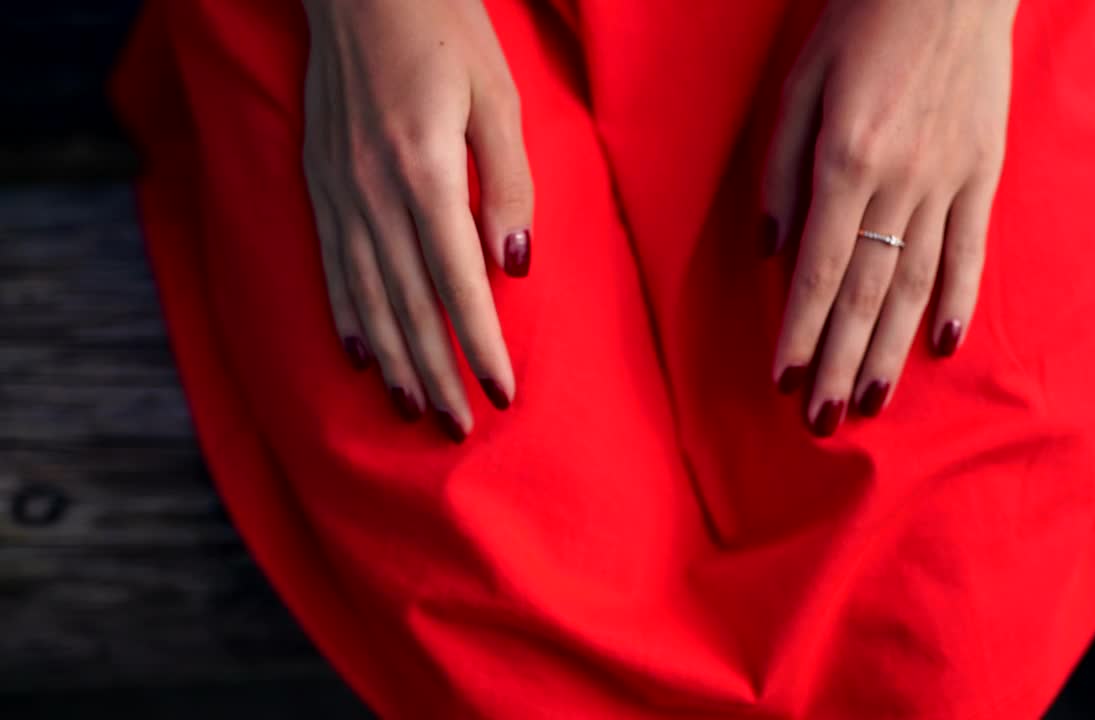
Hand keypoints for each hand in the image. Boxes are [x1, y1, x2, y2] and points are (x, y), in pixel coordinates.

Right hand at [302, 0, 532, 441]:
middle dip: (436, 372)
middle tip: (457, 428)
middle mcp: (372, 191)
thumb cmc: (445, 33)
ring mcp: (337, 190)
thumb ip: (510, 188)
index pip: (457, 282)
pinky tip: (358, 358)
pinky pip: (331, 266)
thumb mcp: (499, 101)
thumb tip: (513, 267)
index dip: (480, 344)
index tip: (501, 394)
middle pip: (408, 304)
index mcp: (425, 171)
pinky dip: (346, 318)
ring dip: (391, 361)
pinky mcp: (318, 182)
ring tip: (411, 411)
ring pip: (365, 297)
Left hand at [763, 0, 1016, 435]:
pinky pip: (971, 249)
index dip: (799, 332)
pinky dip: (957, 299)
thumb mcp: (799, 87)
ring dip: (891, 350)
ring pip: (916, 284)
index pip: (816, 270)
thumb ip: (782, 174)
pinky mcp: (985, 171)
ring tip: (873, 404)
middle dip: (841, 364)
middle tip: (823, 422)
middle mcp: (900, 181)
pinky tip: (941, 345)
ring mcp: (949, 180)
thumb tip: (773, 254)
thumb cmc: (860, 25)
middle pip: (865, 293)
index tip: (784, 382)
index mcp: (846, 159)